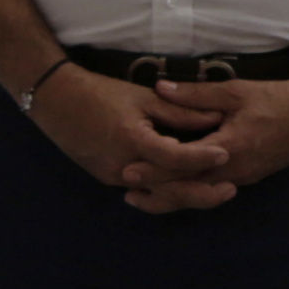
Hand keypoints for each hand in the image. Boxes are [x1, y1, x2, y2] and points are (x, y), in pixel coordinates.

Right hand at [28, 63, 240, 212]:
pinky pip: (142, 188)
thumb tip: (217, 119)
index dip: (201, 157)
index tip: (225, 155)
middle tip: (232, 189)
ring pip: (157, 193)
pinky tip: (188, 188)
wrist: (55, 100)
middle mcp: (122, 165)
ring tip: (216, 192)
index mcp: (132, 140)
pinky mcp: (107, 178)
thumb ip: (180, 111)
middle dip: (202, 193)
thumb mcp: (144, 97)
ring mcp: (112, 176)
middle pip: (168, 188)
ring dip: (186, 195)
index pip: (174, 157)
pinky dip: (165, 189)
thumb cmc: (100, 93)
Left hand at [132, 69, 288, 199]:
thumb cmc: (279, 99)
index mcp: (228, 149)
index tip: (127, 171)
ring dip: (174, 196)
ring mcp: (244, 176)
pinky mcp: (251, 175)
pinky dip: (193, 191)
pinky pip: (215, 189)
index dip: (154, 170)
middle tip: (128, 193)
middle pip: (189, 190)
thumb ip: (197, 94)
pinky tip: (179, 187)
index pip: (183, 166)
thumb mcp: (236, 91)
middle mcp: (235, 170)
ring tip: (147, 196)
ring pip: (202, 194)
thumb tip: (160, 88)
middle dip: (158, 193)